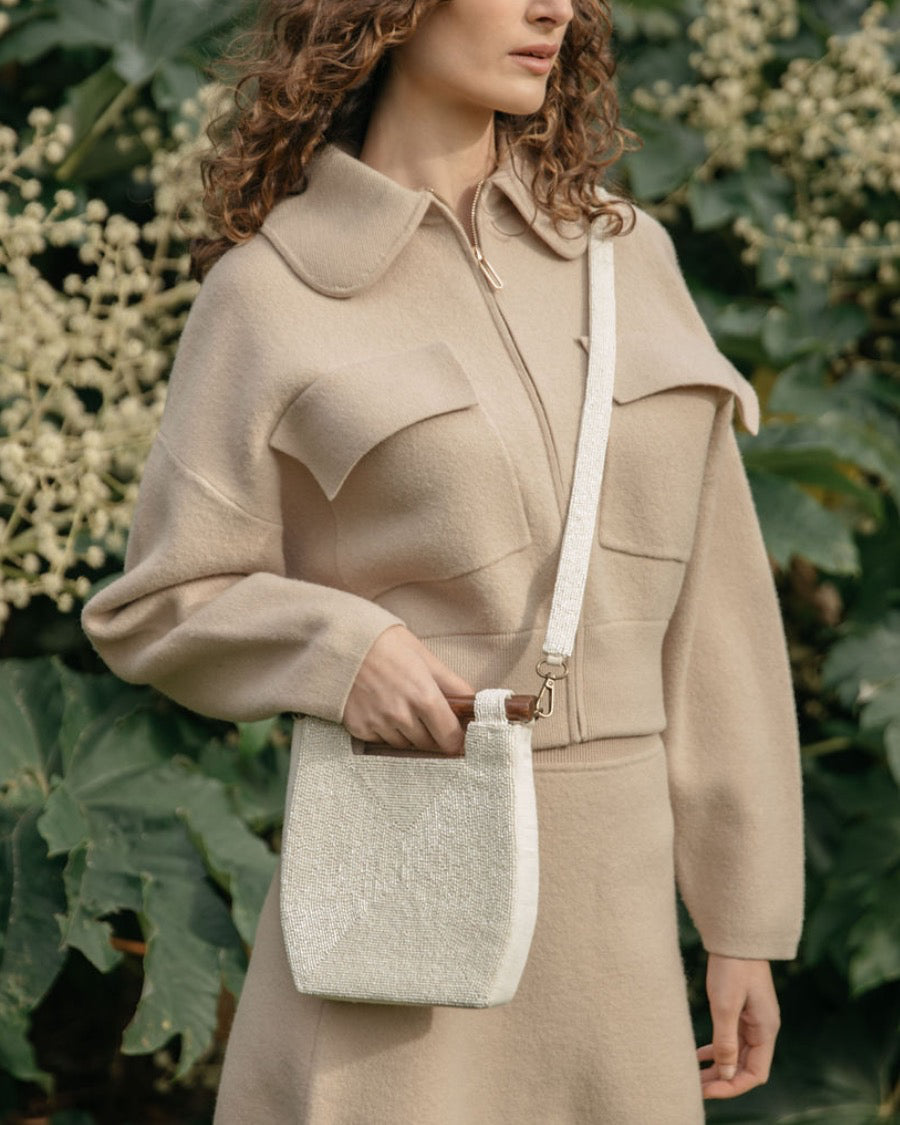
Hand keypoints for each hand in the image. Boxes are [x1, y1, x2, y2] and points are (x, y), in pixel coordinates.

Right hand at [342, 624, 473, 755]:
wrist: (340, 641)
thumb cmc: (386, 643)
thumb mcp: (424, 656)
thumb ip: (452, 683)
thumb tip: (473, 701)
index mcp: (424, 697)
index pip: (450, 738)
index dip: (456, 740)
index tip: (457, 736)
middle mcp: (402, 716)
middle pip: (428, 744)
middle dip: (432, 734)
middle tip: (428, 717)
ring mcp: (378, 724)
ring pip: (403, 745)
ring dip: (408, 734)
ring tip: (401, 708)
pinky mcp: (358, 728)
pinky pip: (380, 740)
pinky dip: (385, 731)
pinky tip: (380, 709)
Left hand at [697, 953, 780, 1098]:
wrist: (736, 935)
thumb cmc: (732, 967)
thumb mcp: (725, 1005)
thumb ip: (726, 1040)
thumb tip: (726, 1073)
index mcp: (765, 1030)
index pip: (756, 1073)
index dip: (733, 1085)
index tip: (709, 1090)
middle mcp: (762, 1029)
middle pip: (745, 1066)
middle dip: (722, 1079)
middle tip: (695, 1087)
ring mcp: (752, 1020)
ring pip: (736, 1053)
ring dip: (718, 1066)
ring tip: (694, 1076)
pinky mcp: (741, 1010)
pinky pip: (731, 1038)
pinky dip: (717, 1049)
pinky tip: (699, 1055)